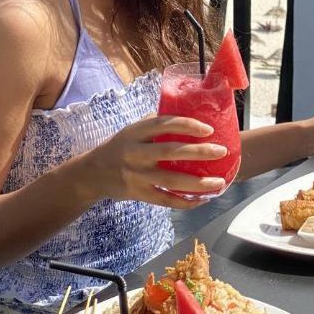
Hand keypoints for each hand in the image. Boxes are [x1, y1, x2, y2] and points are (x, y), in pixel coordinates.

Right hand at [76, 114, 228, 208]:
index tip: (208, 129)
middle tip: (221, 151)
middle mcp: (135, 153)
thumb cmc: (119, 146)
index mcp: (135, 132)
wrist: (92, 174)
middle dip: (199, 152)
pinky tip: (203, 199)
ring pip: (171, 181)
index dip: (187, 125)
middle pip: (170, 152)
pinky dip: (185, 202)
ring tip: (219, 182)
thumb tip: (187, 111)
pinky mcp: (139, 194)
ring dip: (198, 183)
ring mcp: (137, 176)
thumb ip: (155, 123)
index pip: (163, 124)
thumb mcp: (132, 130)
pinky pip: (165, 200)